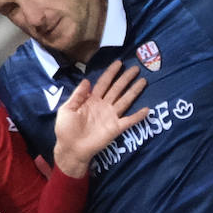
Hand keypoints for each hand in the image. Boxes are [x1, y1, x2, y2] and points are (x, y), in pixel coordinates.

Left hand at [52, 61, 148, 177]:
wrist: (71, 149)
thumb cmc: (66, 130)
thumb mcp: (66, 109)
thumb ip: (77, 95)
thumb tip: (87, 80)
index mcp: (91, 100)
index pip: (103, 82)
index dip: (111, 73)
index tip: (119, 63)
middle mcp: (103, 106)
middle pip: (117, 88)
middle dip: (126, 78)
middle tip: (135, 68)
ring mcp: (110, 116)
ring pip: (125, 100)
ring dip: (134, 91)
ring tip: (143, 81)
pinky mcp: (115, 128)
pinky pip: (129, 121)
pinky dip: (138, 116)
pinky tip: (147, 109)